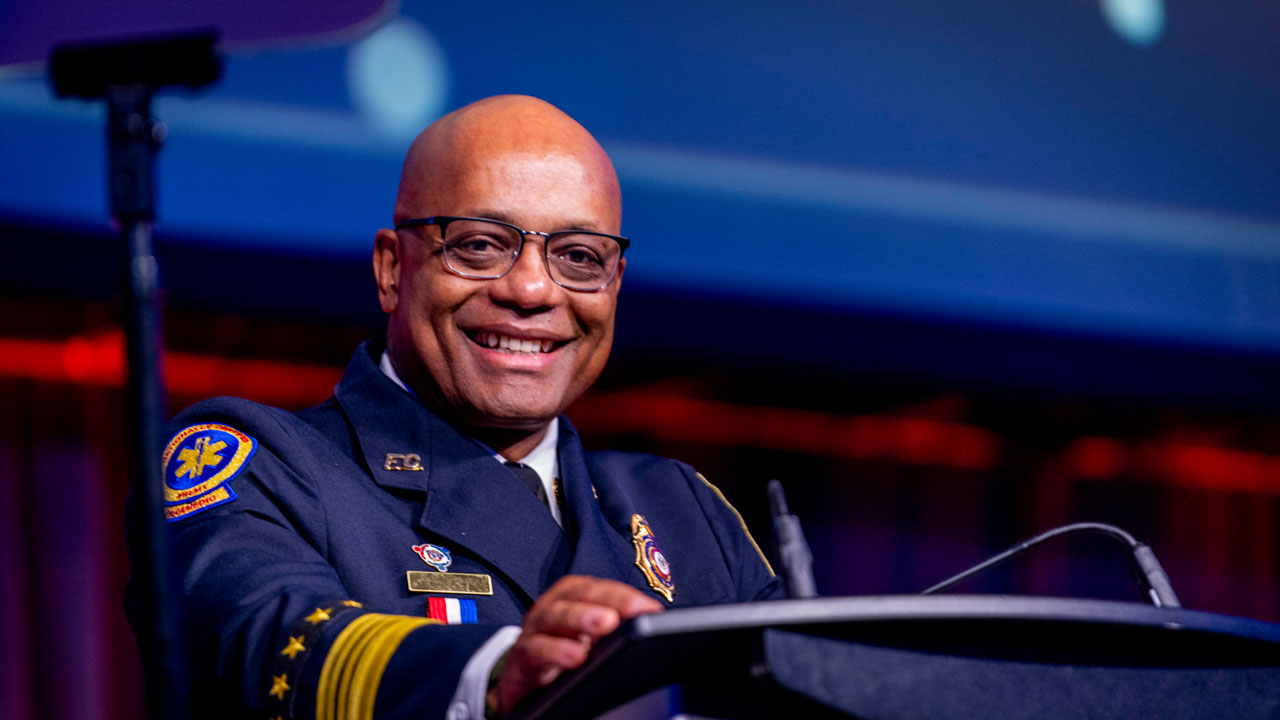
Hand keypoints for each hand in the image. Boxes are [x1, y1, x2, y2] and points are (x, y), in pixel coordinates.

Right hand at [486, 575, 662, 716]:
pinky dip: (555, 650)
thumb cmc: (563, 650)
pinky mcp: (521, 657)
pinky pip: (535, 650)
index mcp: (575, 596)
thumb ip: (619, 630)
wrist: (523, 678)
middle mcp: (554, 606)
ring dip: (580, 617)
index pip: (604, 589)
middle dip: (609, 599)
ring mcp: (535, 629)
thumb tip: (656, 625)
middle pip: (581, 594)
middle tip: (634, 610)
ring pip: (554, 615)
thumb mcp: (592, 639)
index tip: (652, 609)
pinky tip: (575, 657)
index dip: (627, 596)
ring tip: (606, 624)